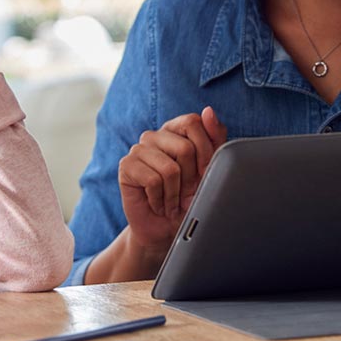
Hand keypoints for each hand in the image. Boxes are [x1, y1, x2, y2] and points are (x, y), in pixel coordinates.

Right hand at [118, 106, 226, 250]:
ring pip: (170, 169)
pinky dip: (161, 199)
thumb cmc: (188, 198)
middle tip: (184, 191)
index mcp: (174, 131)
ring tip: (171, 200)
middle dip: (191, 178)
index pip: (193, 122)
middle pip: (185, 148)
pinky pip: (153, 181)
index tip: (203, 172)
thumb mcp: (209, 169)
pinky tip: (157, 203)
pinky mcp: (126, 166)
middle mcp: (154, 136)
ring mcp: (138, 149)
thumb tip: (208, 110)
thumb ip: (214, 139)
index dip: (205, 151)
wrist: (166, 229)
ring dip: (176, 194)